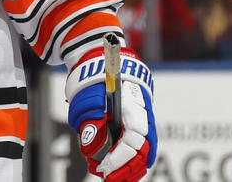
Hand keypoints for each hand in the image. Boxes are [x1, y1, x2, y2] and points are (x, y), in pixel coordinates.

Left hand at [66, 47, 156, 180]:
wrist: (105, 60)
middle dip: (127, 169)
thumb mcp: (87, 95)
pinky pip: (138, 146)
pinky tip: (118, 170)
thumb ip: (89, 118)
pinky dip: (129, 160)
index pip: (133, 140)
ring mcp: (142, 120)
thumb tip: (91, 145)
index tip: (104, 168)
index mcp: (134, 108)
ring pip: (144, 150)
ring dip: (130, 168)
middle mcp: (143, 116)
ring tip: (113, 179)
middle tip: (109, 179)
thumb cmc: (96, 79)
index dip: (120, 157)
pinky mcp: (136, 123)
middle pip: (143, 150)